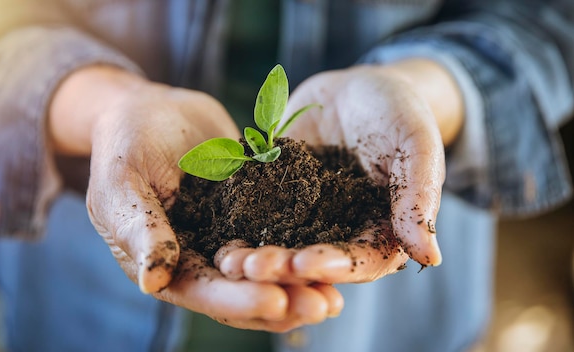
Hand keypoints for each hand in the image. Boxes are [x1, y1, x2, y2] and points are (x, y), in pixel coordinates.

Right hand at [49, 66, 342, 330]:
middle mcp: (202, 259)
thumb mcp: (122, 184)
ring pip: (269, 270)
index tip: (276, 300)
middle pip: (245, 291)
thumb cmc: (124, 145)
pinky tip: (339, 249)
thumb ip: (138, 229)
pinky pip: (283, 232)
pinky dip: (307, 244)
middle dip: (284, 300)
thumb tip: (152, 280)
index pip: (204, 291)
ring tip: (338, 295)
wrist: (152, 110)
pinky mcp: (254, 212)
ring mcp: (230, 236)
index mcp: (167, 264)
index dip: (239, 300)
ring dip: (302, 283)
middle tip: (323, 305)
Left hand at [218, 61, 462, 283]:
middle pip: (313, 260)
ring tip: (228, 260)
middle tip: (252, 268)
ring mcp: (305, 216)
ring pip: (280, 243)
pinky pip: (255, 213)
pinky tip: (213, 229)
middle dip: (283, 267)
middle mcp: (340, 231)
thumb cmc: (398, 111)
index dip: (333, 265)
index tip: (304, 263)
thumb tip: (431, 258)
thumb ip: (419, 195)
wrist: (356, 86)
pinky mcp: (275, 196)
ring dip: (254, 256)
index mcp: (380, 230)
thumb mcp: (414, 143)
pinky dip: (236, 223)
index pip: (360, 259)